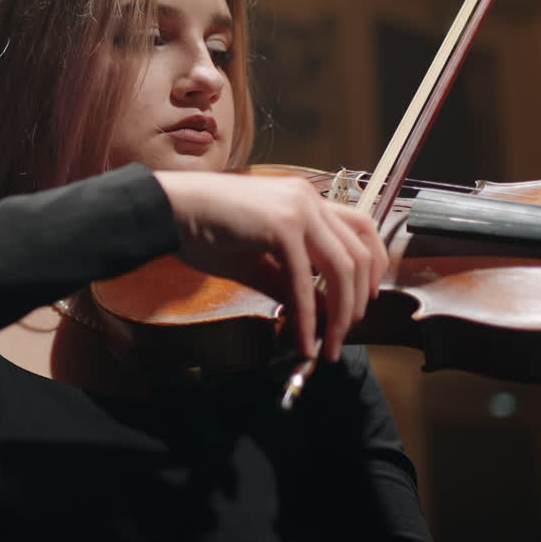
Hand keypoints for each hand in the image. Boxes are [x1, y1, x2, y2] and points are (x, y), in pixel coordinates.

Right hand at [154, 170, 387, 361]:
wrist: (167, 211)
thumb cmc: (202, 229)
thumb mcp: (254, 258)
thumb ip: (288, 281)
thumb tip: (315, 312)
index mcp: (304, 198)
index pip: (361, 228)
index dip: (373, 266)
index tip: (367, 298)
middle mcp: (307, 198)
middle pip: (359, 253)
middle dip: (357, 301)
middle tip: (345, 332)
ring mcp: (297, 209)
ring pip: (343, 268)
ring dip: (340, 313)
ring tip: (329, 343)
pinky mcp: (281, 227)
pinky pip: (304, 282)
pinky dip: (308, 317)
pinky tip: (302, 340)